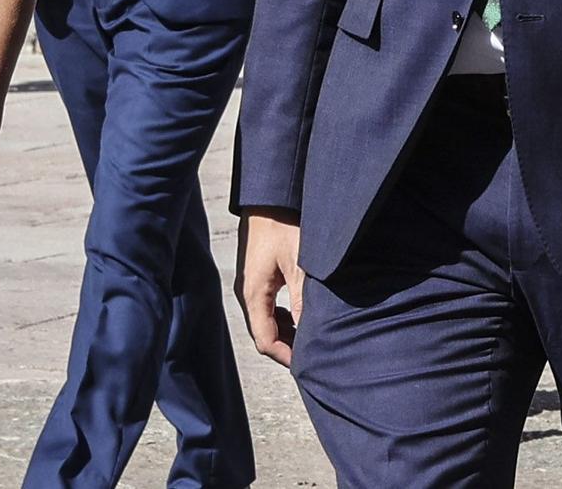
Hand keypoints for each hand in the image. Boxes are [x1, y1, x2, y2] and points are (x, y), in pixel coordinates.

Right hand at [236, 209, 302, 366]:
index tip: (308, 365)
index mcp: (254, 294)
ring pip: (266, 320)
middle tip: (313, 353)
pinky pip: (267, 306)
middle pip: (264, 333)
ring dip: (286, 331)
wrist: (270, 196)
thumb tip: (310, 335)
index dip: (286, 357)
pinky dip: (283, 316)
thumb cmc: (283, 225)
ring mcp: (250, 283)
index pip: (265, 341)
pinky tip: (301, 313)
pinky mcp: (257, 275)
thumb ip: (303, 303)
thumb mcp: (299, 267)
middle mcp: (247, 292)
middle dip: (287, 346)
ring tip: (310, 335)